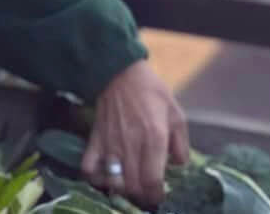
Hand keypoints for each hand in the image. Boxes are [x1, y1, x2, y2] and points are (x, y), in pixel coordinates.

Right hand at [82, 60, 188, 205]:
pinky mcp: (95, 140)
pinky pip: (88, 168)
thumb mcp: (176, 114)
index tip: (160, 196)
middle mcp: (131, 145)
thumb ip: (181, 144)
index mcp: (154, 138)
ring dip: (121, 189)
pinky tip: (105, 176)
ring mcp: (110, 144)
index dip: (157, 195)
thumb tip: (178, 165)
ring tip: (129, 185)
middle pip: (133, 186)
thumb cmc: (151, 91)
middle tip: (147, 190)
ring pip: (112, 182)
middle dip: (142, 195)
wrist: (119, 72)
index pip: (153, 181)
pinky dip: (95, 178)